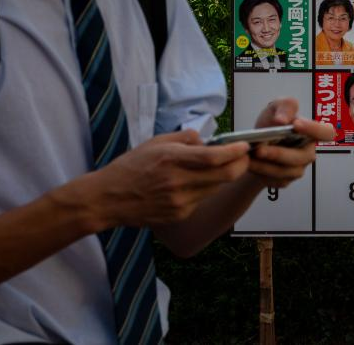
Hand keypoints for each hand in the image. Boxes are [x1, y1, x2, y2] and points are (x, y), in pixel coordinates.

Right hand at [92, 129, 250, 227]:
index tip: (245, 145)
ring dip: (224, 176)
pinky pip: (202, 199)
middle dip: (241, 165)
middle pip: (225, 176)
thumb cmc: (130, 167)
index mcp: (172, 159)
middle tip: (244, 156)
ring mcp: (180, 202)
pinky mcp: (179, 215)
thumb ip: (185, 138)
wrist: (107, 199)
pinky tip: (194, 183)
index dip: (236, 152)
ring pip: (216, 188)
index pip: (215, 158)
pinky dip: (205, 189)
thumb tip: (207, 140)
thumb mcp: (156, 142)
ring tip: (219, 166)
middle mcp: (178, 182)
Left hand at [248, 98, 334, 188]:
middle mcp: (308, 152)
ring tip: (250, 156)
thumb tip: (282, 120)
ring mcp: (298, 168)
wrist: (253, 145)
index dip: (315, 130)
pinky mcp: (285, 180)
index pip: (327, 133)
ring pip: (286, 171)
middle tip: (259, 149)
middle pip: (301, 157)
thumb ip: (284, 106)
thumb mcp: (275, 107)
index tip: (296, 125)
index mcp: (312, 132)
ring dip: (266, 165)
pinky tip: (251, 164)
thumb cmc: (270, 123)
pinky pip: (276, 179)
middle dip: (279, 153)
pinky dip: (261, 172)